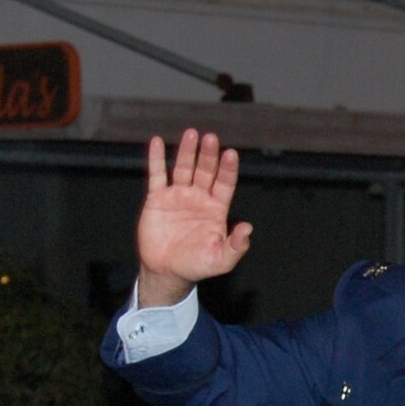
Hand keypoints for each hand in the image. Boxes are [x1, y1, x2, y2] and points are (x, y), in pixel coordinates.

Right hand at [137, 129, 254, 306]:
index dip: (227, 169)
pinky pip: (157, 175)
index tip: (231, 154)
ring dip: (187, 151)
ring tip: (191, 134)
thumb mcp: (221, 260)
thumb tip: (248, 228)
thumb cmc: (197, 265)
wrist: (167, 272)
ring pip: (183, 168)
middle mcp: (199, 198)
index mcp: (216, 209)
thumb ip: (236, 246)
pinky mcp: (157, 198)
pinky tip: (157, 141)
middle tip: (211, 139)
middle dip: (208, 156)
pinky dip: (156, 159)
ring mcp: (178, 195)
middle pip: (205, 171)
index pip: (224, 184)